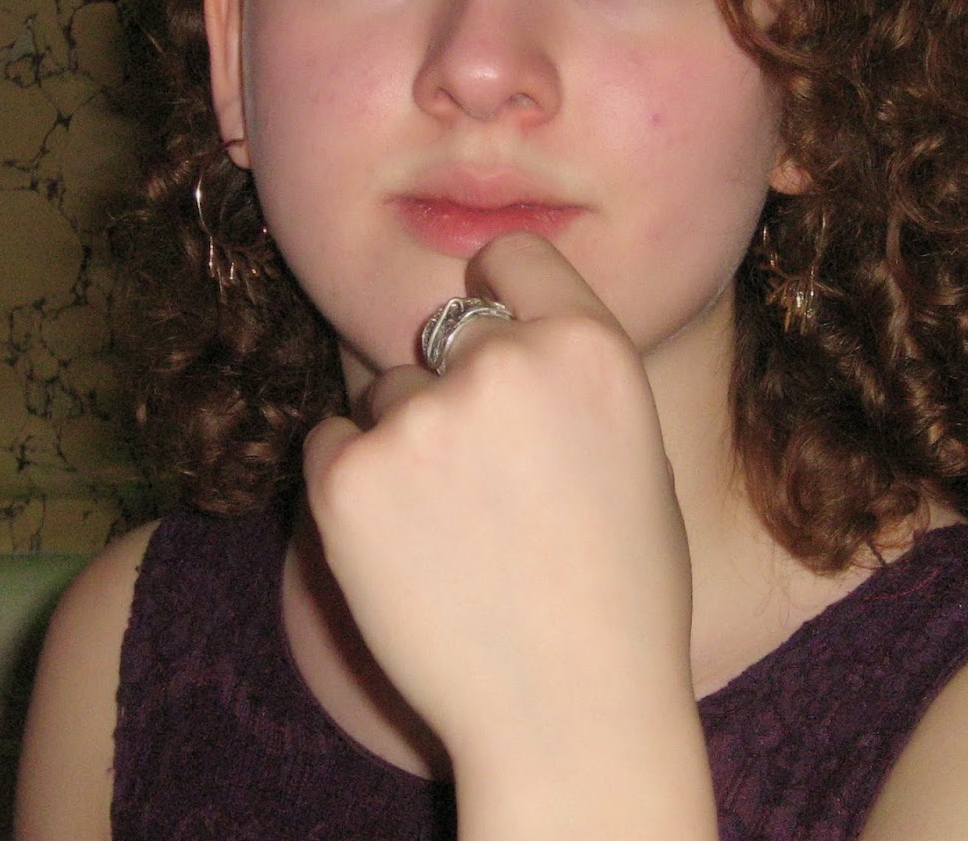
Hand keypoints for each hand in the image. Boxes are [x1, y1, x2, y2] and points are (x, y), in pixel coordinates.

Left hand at [304, 233, 712, 833]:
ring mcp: (421, 420)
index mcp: (589, 348)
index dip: (501, 292)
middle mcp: (504, 365)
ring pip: (388, 394)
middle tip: (482, 473)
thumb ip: (570, 381)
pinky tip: (403, 546)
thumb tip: (510, 338)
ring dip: (405, 441)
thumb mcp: (636, 453)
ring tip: (452, 531)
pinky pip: (332, 443)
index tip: (494, 329)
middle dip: (456, 383)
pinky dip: (354, 483)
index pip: (512, 255)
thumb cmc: (622, 594)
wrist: (568, 711)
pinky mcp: (348, 479)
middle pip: (447, 329)